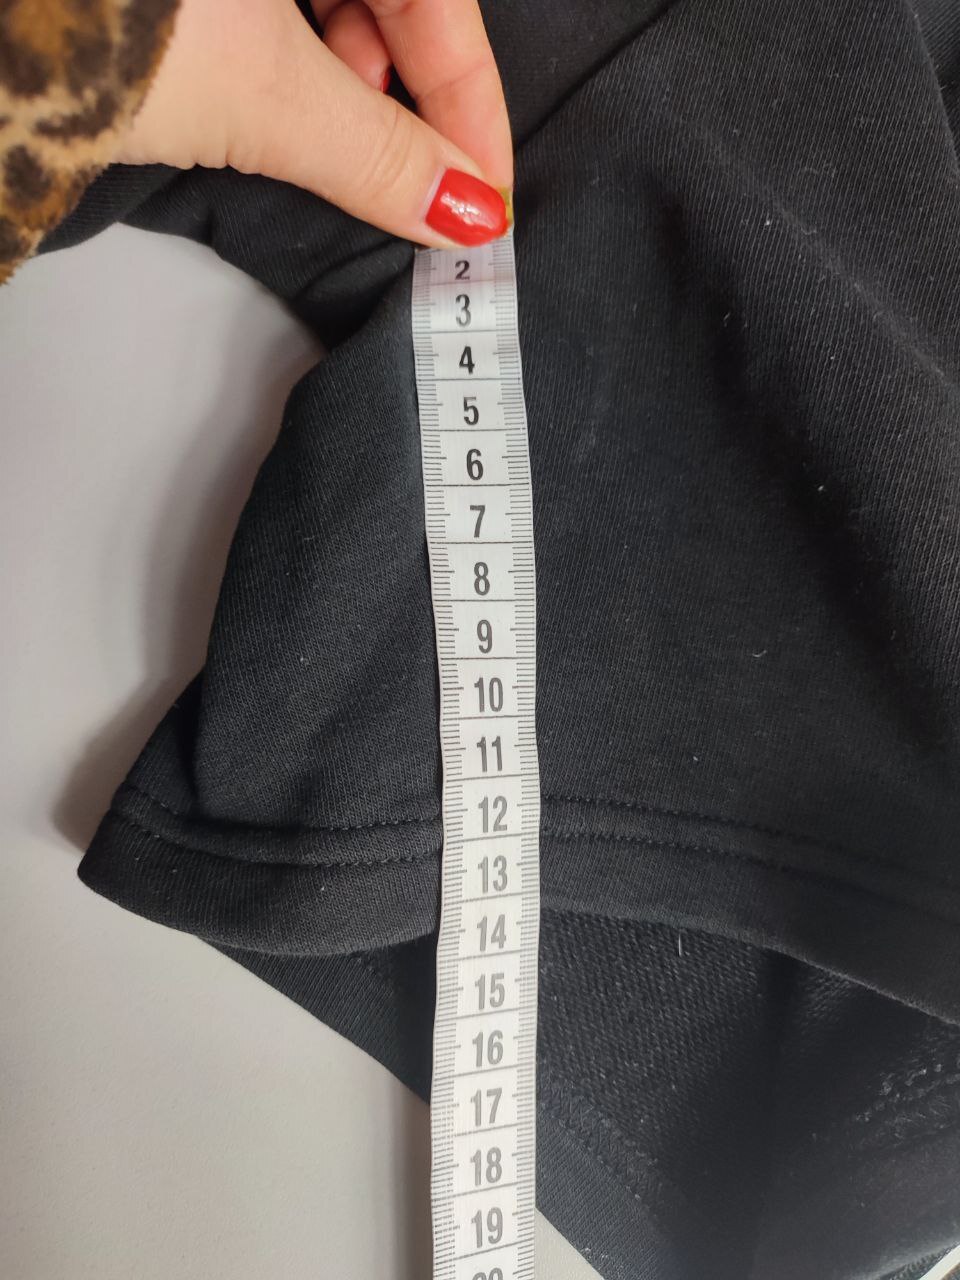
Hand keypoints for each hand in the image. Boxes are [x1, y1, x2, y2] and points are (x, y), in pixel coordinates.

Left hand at [117, 0, 513, 245]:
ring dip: (344, 80)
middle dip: (402, 93)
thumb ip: (373, 151)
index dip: (471, 102)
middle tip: (398, 177)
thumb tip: (458, 208)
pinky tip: (272, 103)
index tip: (482, 194)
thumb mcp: (255, 93)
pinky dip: (289, 61)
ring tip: (317, 139)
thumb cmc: (93, 15)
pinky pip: (277, 8)